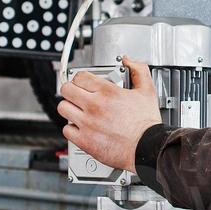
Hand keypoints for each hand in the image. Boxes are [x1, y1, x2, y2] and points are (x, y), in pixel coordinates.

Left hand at [57, 56, 162, 172]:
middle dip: (71, 90)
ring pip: (63, 108)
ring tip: (78, 110)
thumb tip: (129, 61)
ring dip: (69, 107)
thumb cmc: (147, 124)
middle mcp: (94, 106)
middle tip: (77, 94)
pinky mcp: (84, 140)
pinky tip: (81, 127)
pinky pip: (66, 129)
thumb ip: (138, 70)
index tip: (83, 82)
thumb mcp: (148, 90)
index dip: (81, 78)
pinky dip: (72, 128)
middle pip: (66, 90)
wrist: (147, 148)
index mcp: (107, 92)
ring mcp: (87, 124)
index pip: (80, 77)